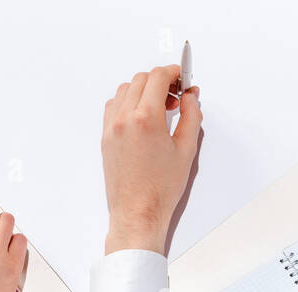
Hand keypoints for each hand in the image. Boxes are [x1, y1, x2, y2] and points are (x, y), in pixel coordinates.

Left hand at [102, 64, 201, 253]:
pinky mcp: (106, 137)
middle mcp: (125, 118)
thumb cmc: (161, 189)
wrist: (138, 212)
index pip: (158, 77)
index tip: (182, 79)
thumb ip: (191, 116)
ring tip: (160, 107)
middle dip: (160, 81)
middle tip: (176, 95)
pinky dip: (128, 102)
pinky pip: (114, 106)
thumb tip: (190, 97)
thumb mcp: (186, 151)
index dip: (174, 73)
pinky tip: (142, 116)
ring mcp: (112, 127)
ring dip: (143, 90)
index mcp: (146, 118)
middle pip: (141, 79)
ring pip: (125, 90)